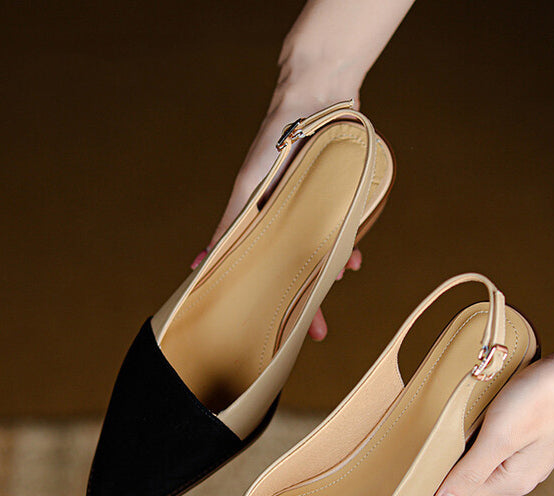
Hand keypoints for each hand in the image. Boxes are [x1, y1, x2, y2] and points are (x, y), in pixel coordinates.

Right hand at [191, 91, 362, 341]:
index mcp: (261, 228)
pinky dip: (347, 247)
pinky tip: (354, 258)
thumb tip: (199, 265)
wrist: (315, 101)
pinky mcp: (334, 203)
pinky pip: (342, 234)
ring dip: (331, 274)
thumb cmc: (272, 144)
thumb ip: (228, 229)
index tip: (273, 334)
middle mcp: (285, 226)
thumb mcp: (247, 193)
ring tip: (344, 279)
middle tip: (318, 336)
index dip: (269, 304)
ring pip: (322, 257)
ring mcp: (311, 215)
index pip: (263, 274)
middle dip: (308, 306)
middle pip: (297, 274)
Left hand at [432, 340, 553, 495]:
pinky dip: (480, 419)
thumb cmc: (549, 397)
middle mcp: (517, 471)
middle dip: (448, 453)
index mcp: (510, 481)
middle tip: (432, 430)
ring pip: (477, 449)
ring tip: (456, 414)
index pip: (457, 491)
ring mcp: (524, 450)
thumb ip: (469, 473)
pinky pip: (492, 431)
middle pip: (466, 470)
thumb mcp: (500, 437)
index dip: (433, 476)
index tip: (414, 459)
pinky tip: (478, 406)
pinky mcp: (528, 428)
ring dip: (464, 434)